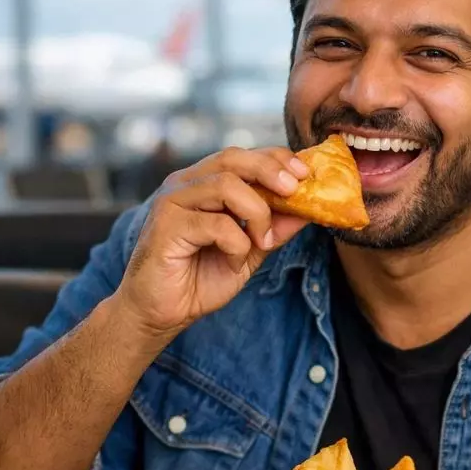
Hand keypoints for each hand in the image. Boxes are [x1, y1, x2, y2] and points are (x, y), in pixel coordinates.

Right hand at [112, 146, 311, 341]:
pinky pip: (216, 223)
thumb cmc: (201, 278)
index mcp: (204, 183)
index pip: (243, 156)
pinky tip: (234, 262)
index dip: (276, 159)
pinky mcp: (166, 225)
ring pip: (226, 184)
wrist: (162, 313)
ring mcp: (172, 201)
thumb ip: (274, 228)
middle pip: (232, 158)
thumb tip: (309, 209)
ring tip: (261, 242)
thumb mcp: (250, 251)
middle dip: (270, 170)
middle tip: (294, 190)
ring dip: (257, 213)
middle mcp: (186, 184)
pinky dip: (236, 244)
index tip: (304, 173)